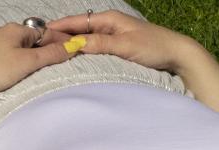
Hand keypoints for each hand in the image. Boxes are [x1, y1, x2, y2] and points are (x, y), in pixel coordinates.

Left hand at [0, 22, 77, 101]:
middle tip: (61, 60)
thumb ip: (50, 54)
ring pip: (21, 47)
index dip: (59, 41)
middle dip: (47, 48)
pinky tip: (22, 70)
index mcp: (14, 29)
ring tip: (44, 67)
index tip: (72, 50)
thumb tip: (71, 47)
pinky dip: (21, 61)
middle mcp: (3, 32)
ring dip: (34, 55)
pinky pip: (10, 55)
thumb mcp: (27, 62)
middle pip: (32, 39)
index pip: (44, 32)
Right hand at [46, 10, 200, 72]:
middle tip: (41, 46)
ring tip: (52, 54)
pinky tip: (75, 61)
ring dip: (71, 46)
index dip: (59, 27)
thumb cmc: (154, 47)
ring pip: (86, 40)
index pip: (77, 21)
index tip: (40, 34)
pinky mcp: (118, 49)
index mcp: (110, 19)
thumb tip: (74, 43)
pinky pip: (94, 48)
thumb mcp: (125, 46)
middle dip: (61, 37)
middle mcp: (110, 26)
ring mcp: (113, 37)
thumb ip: (100, 44)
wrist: (178, 55)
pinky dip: (83, 53)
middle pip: (79, 30)